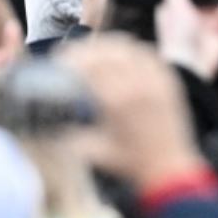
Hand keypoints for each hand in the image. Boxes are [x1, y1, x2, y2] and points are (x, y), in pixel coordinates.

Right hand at [62, 34, 205, 190]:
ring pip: (128, 47)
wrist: (170, 171)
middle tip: (72, 54)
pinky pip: (148, 54)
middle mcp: (138, 85)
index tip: (59, 61)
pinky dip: (131, 50)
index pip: (89, 66)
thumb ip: (69, 136)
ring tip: (93, 52)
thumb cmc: (131, 165)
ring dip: (107, 46)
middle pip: (106, 51)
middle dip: (85, 50)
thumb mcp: (94, 151)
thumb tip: (47, 123)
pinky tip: (121, 55)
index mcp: (117, 101)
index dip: (71, 59)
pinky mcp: (169, 81)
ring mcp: (156, 80)